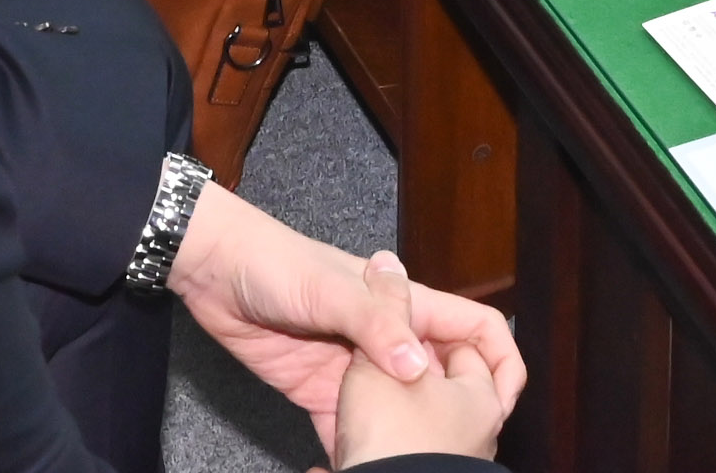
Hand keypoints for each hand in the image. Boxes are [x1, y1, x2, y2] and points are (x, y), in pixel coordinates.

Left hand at [172, 185, 522, 459]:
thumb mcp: (327, 288)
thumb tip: (419, 368)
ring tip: (408, 463)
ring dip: (407, 438)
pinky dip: (359, 451)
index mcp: (406, 306)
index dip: (498, 362)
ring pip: (401, 410)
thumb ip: (374, 323)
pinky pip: (352, 429)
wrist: (214, 271)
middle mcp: (389, 340)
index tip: (501, 404)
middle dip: (456, 414)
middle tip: (451, 451)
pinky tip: (359, 466)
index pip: (474, 329)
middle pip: (443, 380)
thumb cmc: (276, 262)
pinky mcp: (322, 392)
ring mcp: (357, 369)